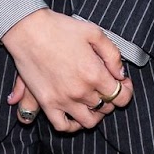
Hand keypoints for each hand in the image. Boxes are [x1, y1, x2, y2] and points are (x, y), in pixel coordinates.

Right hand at [1, 10, 132, 132]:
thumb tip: (120, 74)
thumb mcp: (94, 32)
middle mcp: (81, 91)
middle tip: (106, 87)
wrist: (27, 29)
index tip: (123, 82)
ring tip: (93, 102)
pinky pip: (63, 126)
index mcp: (95, 73)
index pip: (121, 96)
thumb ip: (113, 55)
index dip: (127, 90)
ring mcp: (63, 100)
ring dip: (96, 114)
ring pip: (89, 121)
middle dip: (111, 98)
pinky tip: (75, 115)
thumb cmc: (60, 27)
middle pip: (107, 107)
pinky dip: (72, 126)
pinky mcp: (47, 103)